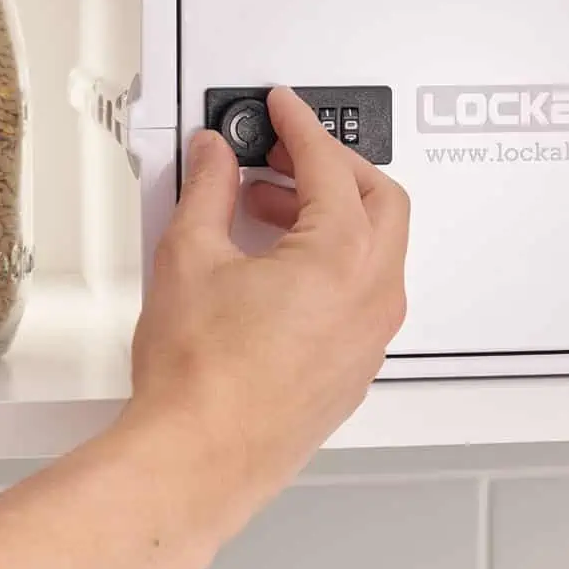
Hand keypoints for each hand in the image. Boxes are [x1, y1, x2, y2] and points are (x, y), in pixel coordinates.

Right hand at [125, 87, 409, 548]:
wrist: (198, 460)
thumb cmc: (200, 379)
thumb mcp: (190, 256)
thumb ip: (208, 189)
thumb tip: (215, 157)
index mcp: (342, 256)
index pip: (330, 165)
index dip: (300, 125)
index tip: (283, 108)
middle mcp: (373, 294)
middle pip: (378, 198)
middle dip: (332, 167)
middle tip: (283, 156)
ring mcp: (372, 335)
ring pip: (378, 247)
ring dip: (334, 215)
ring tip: (268, 212)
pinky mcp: (358, 366)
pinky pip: (367, 293)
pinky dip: (338, 262)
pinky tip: (284, 267)